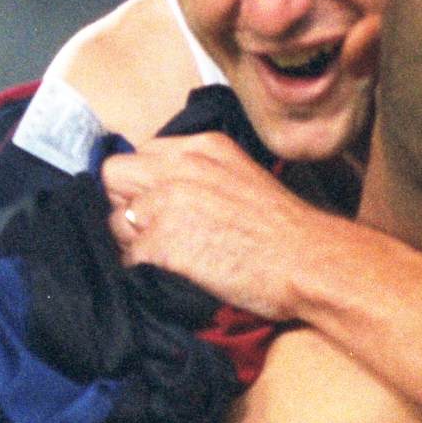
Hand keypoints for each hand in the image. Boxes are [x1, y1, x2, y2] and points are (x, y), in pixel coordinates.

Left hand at [102, 133, 327, 318]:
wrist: (307, 261)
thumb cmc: (284, 231)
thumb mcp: (241, 177)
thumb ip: (200, 174)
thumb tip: (165, 192)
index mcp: (200, 147)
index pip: (139, 154)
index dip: (143, 185)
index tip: (158, 206)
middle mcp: (178, 167)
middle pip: (114, 177)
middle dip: (125, 204)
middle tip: (152, 230)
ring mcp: (167, 203)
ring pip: (116, 221)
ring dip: (133, 242)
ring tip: (170, 257)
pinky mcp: (162, 242)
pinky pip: (128, 258)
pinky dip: (144, 271)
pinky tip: (174, 274)